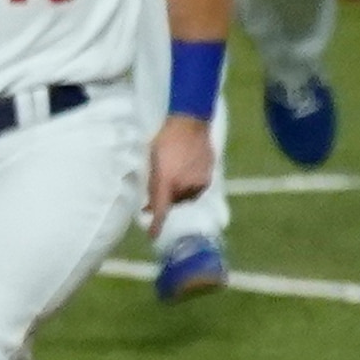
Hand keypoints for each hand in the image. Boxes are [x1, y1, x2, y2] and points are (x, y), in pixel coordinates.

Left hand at [147, 108, 216, 228]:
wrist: (190, 123)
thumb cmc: (164, 141)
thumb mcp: (151, 162)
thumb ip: (152, 185)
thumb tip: (149, 206)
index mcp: (167, 181)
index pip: (161, 209)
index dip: (156, 225)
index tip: (152, 235)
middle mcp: (185, 185)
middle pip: (174, 202)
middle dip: (167, 198)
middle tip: (162, 185)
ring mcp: (199, 181)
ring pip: (186, 196)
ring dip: (179, 191)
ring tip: (175, 173)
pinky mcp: (210, 176)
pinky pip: (197, 188)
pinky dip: (190, 184)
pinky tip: (186, 170)